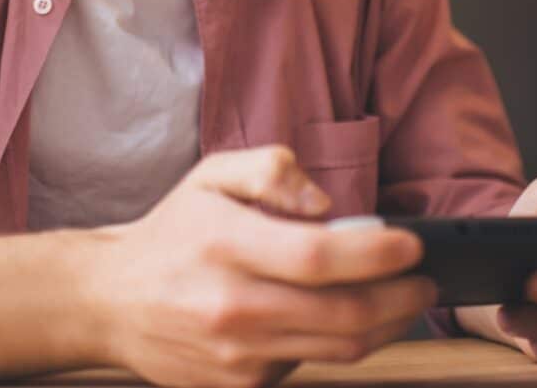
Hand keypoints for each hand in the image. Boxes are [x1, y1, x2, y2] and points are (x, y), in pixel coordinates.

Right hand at [92, 146, 436, 387]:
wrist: (110, 301)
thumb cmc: (172, 234)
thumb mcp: (211, 176)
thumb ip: (271, 170)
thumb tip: (326, 204)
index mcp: (225, 244)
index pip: (319, 257)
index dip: (377, 255)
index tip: (412, 245)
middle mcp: (231, 304)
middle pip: (342, 314)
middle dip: (402, 299)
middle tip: (425, 282)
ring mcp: (235, 354)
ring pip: (337, 349)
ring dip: (385, 327)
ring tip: (403, 302)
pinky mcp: (237, 385)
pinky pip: (307, 366)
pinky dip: (334, 343)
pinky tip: (339, 320)